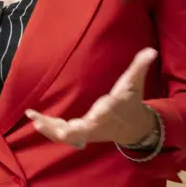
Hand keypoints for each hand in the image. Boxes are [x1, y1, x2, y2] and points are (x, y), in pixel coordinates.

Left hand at [26, 48, 157, 148]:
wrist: (133, 128)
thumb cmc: (131, 101)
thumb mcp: (135, 83)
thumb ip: (140, 66)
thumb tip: (151, 51)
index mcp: (113, 110)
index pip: (109, 110)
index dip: (106, 109)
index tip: (103, 106)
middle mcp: (98, 124)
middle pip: (84, 130)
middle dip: (72, 130)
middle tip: (61, 131)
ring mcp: (87, 131)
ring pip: (67, 135)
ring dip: (50, 128)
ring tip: (34, 118)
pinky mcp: (80, 132)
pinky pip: (62, 134)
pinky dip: (49, 129)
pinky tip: (35, 120)